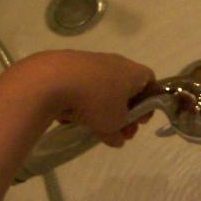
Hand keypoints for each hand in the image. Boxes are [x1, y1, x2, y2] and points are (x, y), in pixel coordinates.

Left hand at [20, 49, 155, 146]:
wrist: (50, 79)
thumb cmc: (95, 100)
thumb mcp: (113, 125)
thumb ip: (119, 133)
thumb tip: (117, 139)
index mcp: (133, 72)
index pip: (151, 84)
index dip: (148, 104)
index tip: (138, 121)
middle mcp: (115, 62)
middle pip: (125, 88)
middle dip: (123, 111)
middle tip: (117, 130)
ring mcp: (90, 61)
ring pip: (102, 88)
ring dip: (100, 107)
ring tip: (90, 125)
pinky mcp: (67, 64)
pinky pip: (81, 86)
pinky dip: (79, 100)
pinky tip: (69, 115)